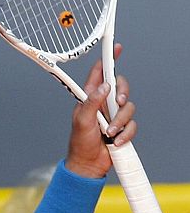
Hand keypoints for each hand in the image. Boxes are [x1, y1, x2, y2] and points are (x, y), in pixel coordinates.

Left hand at [66, 44, 136, 178]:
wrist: (88, 164)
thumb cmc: (79, 142)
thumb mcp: (82, 120)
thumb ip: (92, 102)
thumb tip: (104, 87)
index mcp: (90, 97)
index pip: (100, 74)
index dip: (108, 60)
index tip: (116, 48)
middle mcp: (103, 104)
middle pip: (121, 87)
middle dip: (122, 94)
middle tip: (118, 103)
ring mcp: (113, 116)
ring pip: (129, 107)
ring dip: (120, 122)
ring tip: (109, 133)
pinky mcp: (122, 128)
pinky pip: (132, 125)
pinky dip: (126, 134)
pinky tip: (116, 141)